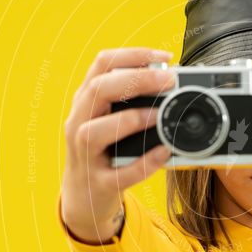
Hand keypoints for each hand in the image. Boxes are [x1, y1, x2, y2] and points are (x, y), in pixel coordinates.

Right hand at [60, 47, 176, 243]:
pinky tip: (163, 153)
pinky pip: (119, 174)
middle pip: (98, 90)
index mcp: (86, 100)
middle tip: (169, 80)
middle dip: (136, 80)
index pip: (102, 64)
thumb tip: (172, 81)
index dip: (133, 55)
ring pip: (94, 131)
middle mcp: (79, 122)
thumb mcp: (110, 119)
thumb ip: (133, 100)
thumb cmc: (104, 151)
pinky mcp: (98, 183)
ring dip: (131, 119)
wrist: (83, 197)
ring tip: (160, 115)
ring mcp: (84, 154)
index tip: (164, 57)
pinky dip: (143, 162)